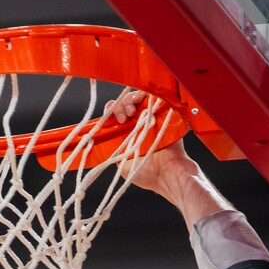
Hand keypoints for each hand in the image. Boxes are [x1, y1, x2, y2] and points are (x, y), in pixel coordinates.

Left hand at [106, 90, 231, 228]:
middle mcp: (138, 125)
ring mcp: (150, 117)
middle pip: (123, 105)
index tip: (111, 121)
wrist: (169, 174)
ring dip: (129, 101)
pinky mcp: (163, 113)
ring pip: (135, 98)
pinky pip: (152, 96)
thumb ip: (112, 153)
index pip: (114, 117)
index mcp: (127, 135)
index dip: (110, 114)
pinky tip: (140, 98)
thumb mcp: (122, 166)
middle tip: (123, 118)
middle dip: (119, 107)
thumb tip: (99, 144)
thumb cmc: (148, 175)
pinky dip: (145, 94)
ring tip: (132, 112)